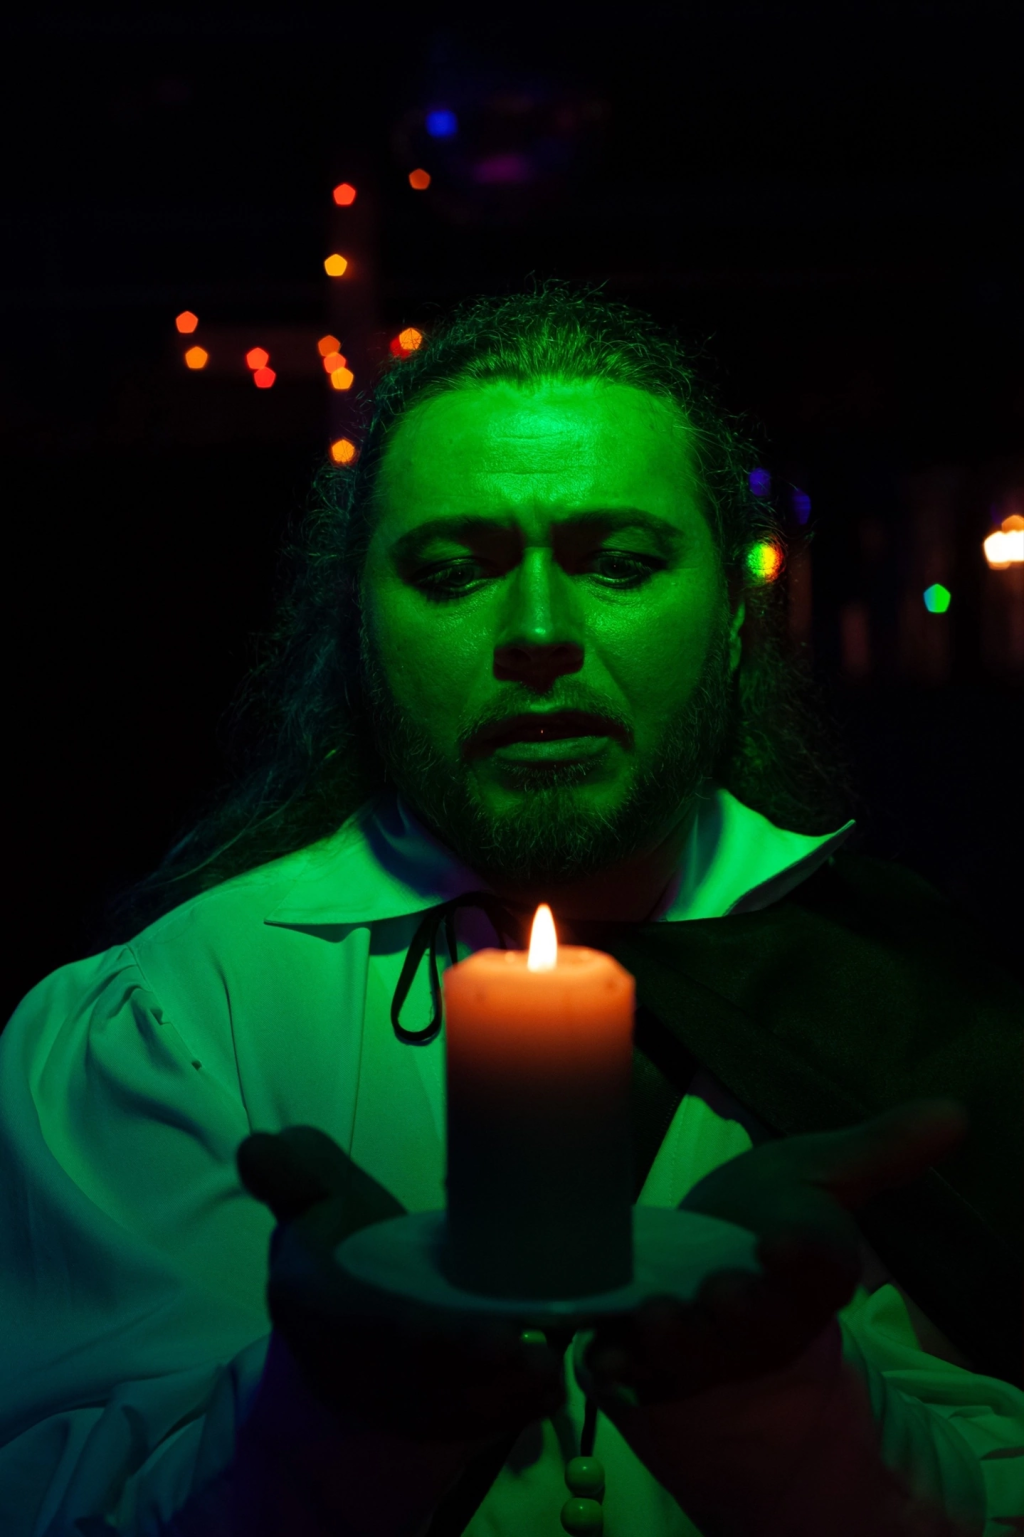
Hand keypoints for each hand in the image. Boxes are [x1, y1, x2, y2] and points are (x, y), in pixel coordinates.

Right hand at [237, 1126, 564, 1444]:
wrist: (336, 1278)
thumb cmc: (337, 1228)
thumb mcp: (312, 1190)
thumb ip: (292, 1172)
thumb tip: (258, 1148)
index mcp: (312, 1303)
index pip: (373, 1330)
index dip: (437, 1340)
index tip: (502, 1338)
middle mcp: (338, 1361)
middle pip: (414, 1383)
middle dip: (482, 1380)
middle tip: (547, 1361)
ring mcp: (372, 1394)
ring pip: (437, 1412)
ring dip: (500, 1403)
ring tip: (554, 1376)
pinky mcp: (404, 1411)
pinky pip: (450, 1424)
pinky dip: (499, 1415)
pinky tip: (543, 1393)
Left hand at [582, 1097, 967, 1407]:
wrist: (700, 1266)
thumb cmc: (762, 1212)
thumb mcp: (817, 1172)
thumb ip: (880, 1148)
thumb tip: (955, 1109)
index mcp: (808, 1274)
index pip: (819, 1271)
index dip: (805, 1259)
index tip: (781, 1238)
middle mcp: (762, 1320)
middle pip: (761, 1325)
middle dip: (742, 1309)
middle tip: (722, 1290)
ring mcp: (705, 1347)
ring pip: (697, 1354)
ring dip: (678, 1339)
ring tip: (655, 1313)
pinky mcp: (650, 1362)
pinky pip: (635, 1371)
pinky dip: (618, 1363)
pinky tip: (601, 1353)